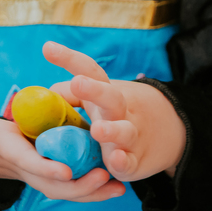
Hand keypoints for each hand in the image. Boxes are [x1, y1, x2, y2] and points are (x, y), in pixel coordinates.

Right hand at [0, 78, 123, 200]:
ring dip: (90, 190)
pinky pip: (66, 180)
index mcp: (3, 147)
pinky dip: (88, 185)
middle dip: (77, 185)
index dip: (45, 166)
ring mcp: (31, 168)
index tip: (67, 170)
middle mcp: (20, 163)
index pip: (25, 160)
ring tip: (119, 187)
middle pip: (50, 181)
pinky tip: (113, 183)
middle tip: (105, 178)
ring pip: (62, 186)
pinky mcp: (39, 167)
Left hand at [45, 42, 186, 180]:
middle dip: (95, 90)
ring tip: (98, 129)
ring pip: (125, 131)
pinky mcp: (134, 161)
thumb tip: (45, 96)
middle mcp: (121, 111)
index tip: (48, 47)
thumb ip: (70, 98)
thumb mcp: (96, 102)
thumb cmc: (117, 116)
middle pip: (111, 97)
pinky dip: (122, 161)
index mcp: (107, 93)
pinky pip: (129, 163)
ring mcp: (131, 135)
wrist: (167, 132)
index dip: (69, 59)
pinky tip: (114, 159)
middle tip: (78, 82)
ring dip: (112, 130)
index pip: (90, 72)